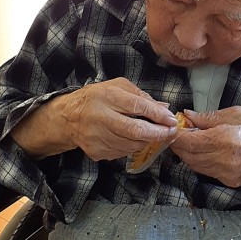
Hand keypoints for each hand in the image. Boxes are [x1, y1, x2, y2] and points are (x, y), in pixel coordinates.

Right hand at [12, 78, 177, 160]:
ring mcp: (97, 137)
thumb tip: (164, 107)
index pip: (137, 106)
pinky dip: (133, 147)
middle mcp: (100, 117)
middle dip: (157, 133)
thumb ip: (141, 96)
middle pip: (134, 130)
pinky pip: (122, 152)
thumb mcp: (117, 87)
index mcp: (107, 97)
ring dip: (147, 141)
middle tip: (172, 133)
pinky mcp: (96, 151)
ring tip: (155, 135)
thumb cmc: (96, 98)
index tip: (171, 120)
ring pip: (131, 145)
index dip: (157, 115)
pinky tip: (135, 140)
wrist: (68, 118)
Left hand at [170, 107, 240, 186]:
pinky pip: (205, 171)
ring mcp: (226, 174)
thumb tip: (188, 116)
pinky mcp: (229, 181)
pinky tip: (201, 150)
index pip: (188, 141)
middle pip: (187, 155)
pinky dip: (198, 160)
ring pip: (194, 165)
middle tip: (175, 131)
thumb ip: (210, 117)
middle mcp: (223, 160)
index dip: (175, 134)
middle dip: (178, 144)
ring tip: (187, 139)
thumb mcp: (237, 113)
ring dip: (186, 153)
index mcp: (225, 140)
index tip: (171, 126)